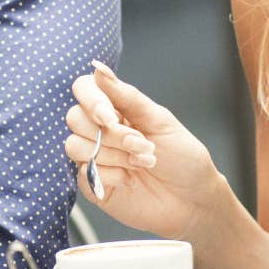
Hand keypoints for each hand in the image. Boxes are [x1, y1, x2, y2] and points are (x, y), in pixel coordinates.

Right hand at [63, 62, 228, 240]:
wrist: (193, 200)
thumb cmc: (182, 157)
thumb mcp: (160, 120)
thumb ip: (127, 96)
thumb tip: (98, 68)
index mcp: (116, 108)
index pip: (84, 90)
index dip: (92, 101)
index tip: (111, 118)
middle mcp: (100, 130)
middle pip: (75, 118)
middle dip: (112, 134)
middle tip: (142, 145)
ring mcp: (94, 156)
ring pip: (75, 145)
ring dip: (112, 154)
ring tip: (142, 162)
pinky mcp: (93, 183)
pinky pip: (84, 172)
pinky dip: (111, 174)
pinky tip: (131, 180)